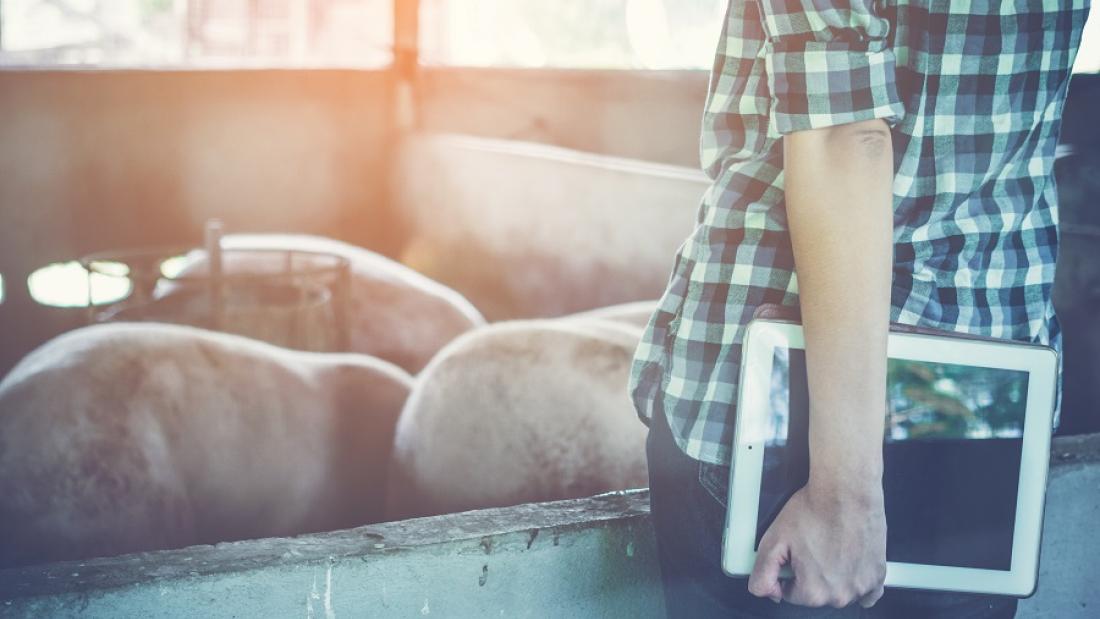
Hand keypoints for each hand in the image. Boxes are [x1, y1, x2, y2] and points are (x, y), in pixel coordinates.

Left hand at [747, 481, 886, 607]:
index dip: (790, 571)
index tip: (795, 553)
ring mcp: (862, 587)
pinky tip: (850, 565)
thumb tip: (766, 592)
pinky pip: (868, 593)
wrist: (846, 491)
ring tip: (831, 548)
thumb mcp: (773, 540)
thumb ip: (762, 573)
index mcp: (813, 591)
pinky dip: (857, 583)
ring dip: (834, 577)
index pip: (791, 593)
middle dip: (811, 574)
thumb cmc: (814, 510)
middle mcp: (839, 595)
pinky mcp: (878, 575)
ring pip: (840, 592)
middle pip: (816, 594)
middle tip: (812, 547)